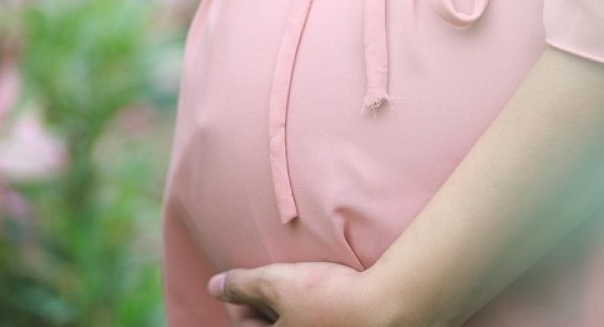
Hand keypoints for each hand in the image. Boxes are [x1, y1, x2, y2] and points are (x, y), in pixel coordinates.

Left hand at [209, 262, 404, 326]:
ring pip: (297, 326)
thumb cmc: (330, 299)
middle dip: (267, 309)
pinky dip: (316, 316)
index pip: (244, 326)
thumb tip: (213, 286)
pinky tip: (325, 299)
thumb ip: (242, 284)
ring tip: (300, 292)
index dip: (240, 300)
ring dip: (293, 313)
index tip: (251, 282)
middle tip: (273, 287)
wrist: (389, 309)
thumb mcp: (278, 283)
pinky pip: (320, 324)